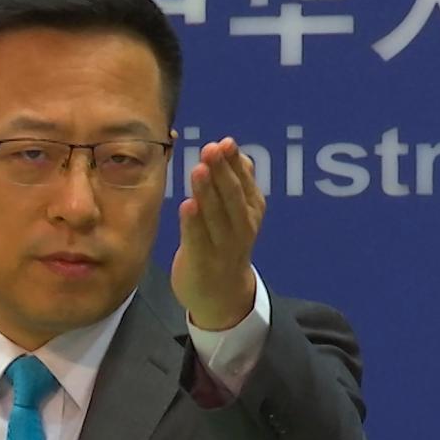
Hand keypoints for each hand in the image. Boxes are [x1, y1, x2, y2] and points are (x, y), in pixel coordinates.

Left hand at [170, 136, 265, 329]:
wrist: (222, 296)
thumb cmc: (225, 244)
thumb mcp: (239, 215)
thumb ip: (238, 185)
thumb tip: (238, 154)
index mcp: (252, 212)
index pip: (245, 183)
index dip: (234, 162)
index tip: (224, 143)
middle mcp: (242, 228)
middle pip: (233, 196)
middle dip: (222, 171)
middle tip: (211, 149)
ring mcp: (223, 247)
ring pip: (216, 216)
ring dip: (207, 192)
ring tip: (198, 169)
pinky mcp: (202, 262)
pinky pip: (198, 240)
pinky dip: (193, 223)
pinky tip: (187, 204)